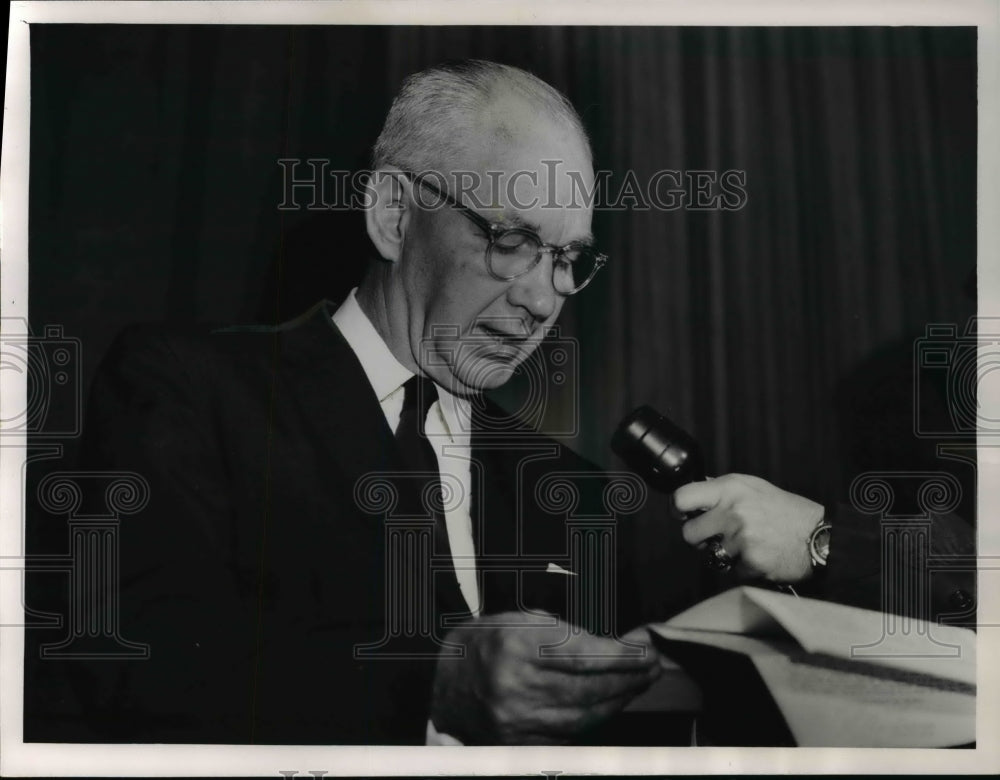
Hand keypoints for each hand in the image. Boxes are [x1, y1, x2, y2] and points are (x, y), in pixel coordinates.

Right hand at [430, 613, 661, 743]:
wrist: (441, 683)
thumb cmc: (483, 644)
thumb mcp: (518, 620)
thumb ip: (563, 632)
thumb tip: (613, 646)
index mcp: (514, 646)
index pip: (584, 655)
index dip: (622, 657)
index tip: (646, 652)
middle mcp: (514, 686)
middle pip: (589, 688)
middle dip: (628, 678)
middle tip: (651, 668)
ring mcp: (516, 720)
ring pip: (585, 715)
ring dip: (619, 700)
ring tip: (639, 684)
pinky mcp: (519, 742)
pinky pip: (570, 733)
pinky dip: (596, 719)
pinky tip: (611, 704)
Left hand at [674, 473, 823, 582]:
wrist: (820, 536)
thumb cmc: (787, 511)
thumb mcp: (753, 487)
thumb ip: (723, 490)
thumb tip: (694, 495)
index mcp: (731, 489)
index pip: (682, 498)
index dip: (678, 509)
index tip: (682, 515)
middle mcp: (733, 511)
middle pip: (689, 534)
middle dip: (701, 539)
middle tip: (719, 537)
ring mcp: (742, 537)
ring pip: (710, 555)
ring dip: (724, 554)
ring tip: (747, 545)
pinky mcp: (751, 561)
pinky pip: (732, 571)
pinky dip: (744, 568)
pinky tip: (761, 555)